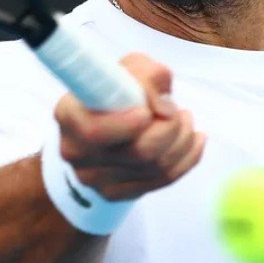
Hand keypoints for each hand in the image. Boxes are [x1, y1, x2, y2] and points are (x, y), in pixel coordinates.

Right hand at [54, 53, 206, 199]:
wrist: (107, 121)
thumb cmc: (115, 90)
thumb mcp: (129, 69)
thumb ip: (147, 75)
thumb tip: (164, 105)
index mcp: (70, 115)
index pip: (94, 131)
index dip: (126, 124)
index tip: (147, 112)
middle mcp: (77, 152)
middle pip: (139, 152)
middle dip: (170, 128)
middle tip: (176, 110)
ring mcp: (96, 179)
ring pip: (157, 167)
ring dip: (183, 139)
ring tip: (184, 119)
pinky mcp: (118, 193)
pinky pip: (164, 179)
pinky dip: (188, 157)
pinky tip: (193, 139)